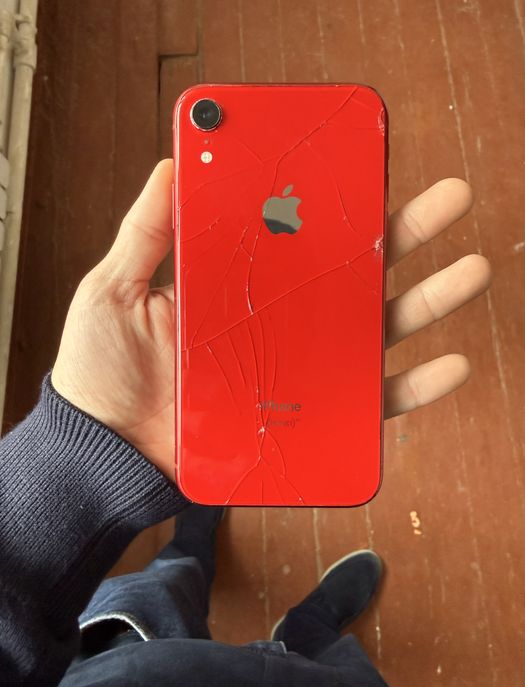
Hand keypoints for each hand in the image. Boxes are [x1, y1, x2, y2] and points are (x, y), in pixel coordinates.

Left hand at [52, 163, 489, 480]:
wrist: (106, 455)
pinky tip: (448, 364)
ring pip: (373, 329)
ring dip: (427, 300)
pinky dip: (412, 387)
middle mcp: (279, 319)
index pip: (298, 232)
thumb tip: (173, 162)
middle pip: (350, 271)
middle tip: (447, 198)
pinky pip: (367, 402)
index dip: (334, 200)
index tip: (365, 163)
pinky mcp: (305, 417)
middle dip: (404, 233)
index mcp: (240, 282)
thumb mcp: (114, 287)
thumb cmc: (103, 373)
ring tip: (468, 269)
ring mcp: (297, 366)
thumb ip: (146, 230)